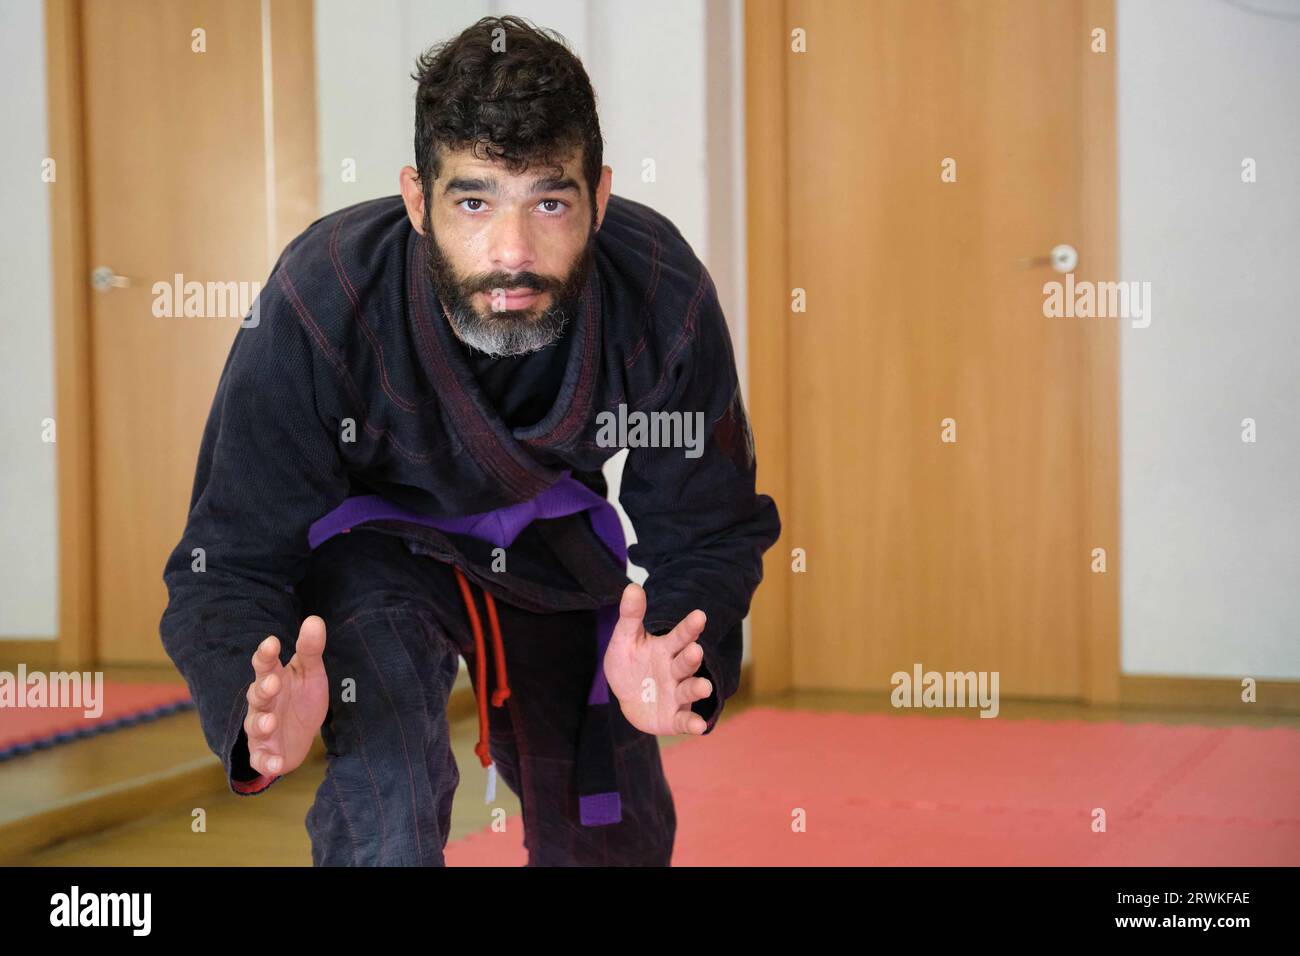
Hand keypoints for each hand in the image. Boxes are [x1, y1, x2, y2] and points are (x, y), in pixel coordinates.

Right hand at [242, 615, 329, 777]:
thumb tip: (315, 619)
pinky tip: (275, 766)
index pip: (264, 665)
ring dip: (261, 725)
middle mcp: (262, 704)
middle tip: (272, 684)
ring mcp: (261, 729)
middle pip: (257, 694)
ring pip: (255, 726)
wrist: (302, 734)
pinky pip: (262, 759)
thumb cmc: (301, 696)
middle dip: (263, 690)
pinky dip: (267, 763)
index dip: (266, 654)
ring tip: (270, 723)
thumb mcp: (311, 672)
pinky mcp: (266, 754)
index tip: (272, 642)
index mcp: (273, 679)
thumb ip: (310, 649)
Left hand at [603, 583, 711, 735]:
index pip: (680, 636)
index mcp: (666, 649)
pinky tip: (699, 726)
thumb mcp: (624, 640)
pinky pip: (685, 720)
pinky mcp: (675, 718)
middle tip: (695, 650)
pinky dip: (693, 723)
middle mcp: (676, 670)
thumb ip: (631, 616)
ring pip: (689, 689)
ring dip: (697, 688)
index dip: (689, 627)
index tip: (699, 616)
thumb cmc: (630, 664)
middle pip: (686, 662)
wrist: (626, 697)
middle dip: (691, 657)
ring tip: (703, 686)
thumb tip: (632, 586)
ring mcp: (677, 694)